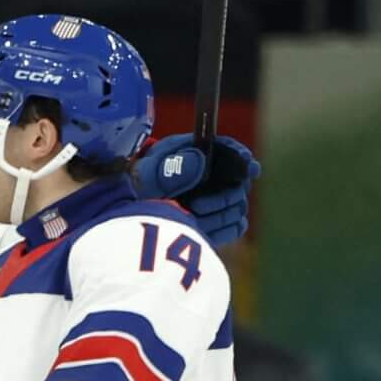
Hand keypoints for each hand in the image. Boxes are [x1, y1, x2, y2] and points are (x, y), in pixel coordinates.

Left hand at [135, 132, 261, 247]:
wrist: (130, 215)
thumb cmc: (136, 189)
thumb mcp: (147, 175)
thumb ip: (172, 168)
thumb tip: (201, 162)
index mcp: (197, 152)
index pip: (229, 150)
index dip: (241, 157)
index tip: (249, 168)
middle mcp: (213, 173)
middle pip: (239, 182)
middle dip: (223, 196)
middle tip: (196, 206)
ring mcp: (218, 197)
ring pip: (238, 206)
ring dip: (219, 215)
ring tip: (190, 219)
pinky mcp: (219, 222)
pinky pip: (235, 227)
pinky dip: (223, 231)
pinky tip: (202, 231)